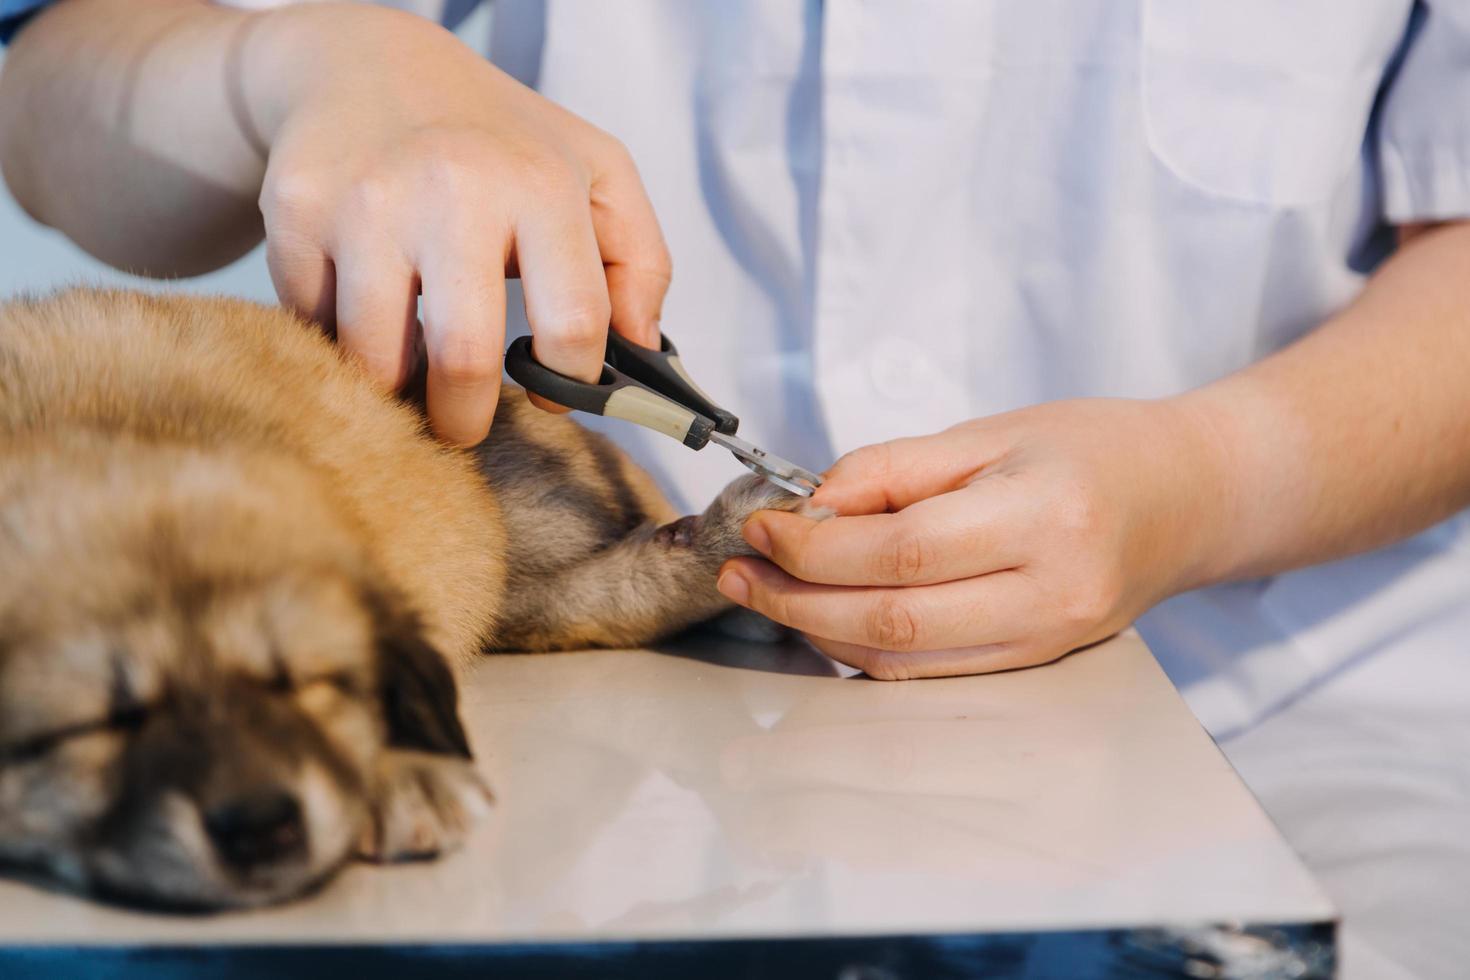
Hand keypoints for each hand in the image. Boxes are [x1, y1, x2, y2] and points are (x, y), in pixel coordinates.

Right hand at [251, 7, 669, 444]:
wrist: (366, 63)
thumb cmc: (498, 137)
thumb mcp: (596, 171)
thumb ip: (642, 262)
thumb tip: (641, 355)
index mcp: (540, 183)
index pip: (574, 326)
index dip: (570, 381)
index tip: (551, 390)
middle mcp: (452, 188)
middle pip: (464, 360)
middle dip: (466, 421)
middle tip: (463, 423)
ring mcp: (366, 201)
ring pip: (375, 362)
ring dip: (395, 389)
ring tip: (411, 369)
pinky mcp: (296, 214)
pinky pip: (316, 328)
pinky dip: (339, 340)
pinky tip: (363, 307)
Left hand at [716, 399, 1225, 677]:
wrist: (1188, 497)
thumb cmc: (1094, 448)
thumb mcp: (991, 432)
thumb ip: (893, 470)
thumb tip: (809, 507)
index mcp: (1046, 516)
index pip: (904, 551)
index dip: (817, 547)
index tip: (764, 525)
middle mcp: (1053, 594)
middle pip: (894, 620)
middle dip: (798, 599)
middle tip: (743, 570)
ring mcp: (1050, 642)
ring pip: (904, 661)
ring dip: (819, 632)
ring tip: (766, 593)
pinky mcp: (1038, 665)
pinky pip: (931, 672)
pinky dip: (867, 650)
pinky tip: (827, 617)